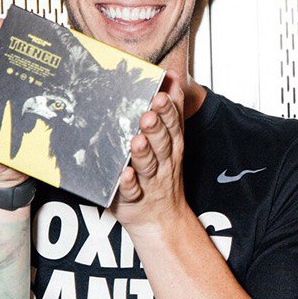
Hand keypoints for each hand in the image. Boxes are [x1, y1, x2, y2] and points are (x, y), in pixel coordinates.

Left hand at [112, 74, 187, 227]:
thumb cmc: (161, 173)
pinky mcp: (135, 198)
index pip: (172, 125)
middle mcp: (163, 162)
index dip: (168, 110)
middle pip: (162, 143)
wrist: (161, 219)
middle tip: (148, 114)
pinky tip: (125, 173)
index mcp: (171, 146)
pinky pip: (132, 191)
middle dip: (156, 128)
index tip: (161, 95)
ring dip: (143, 153)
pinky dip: (129, 183)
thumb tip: (172, 78)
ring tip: (137, 140)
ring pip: (148, 165)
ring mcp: (150, 181)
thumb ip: (171, 111)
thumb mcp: (172, 140)